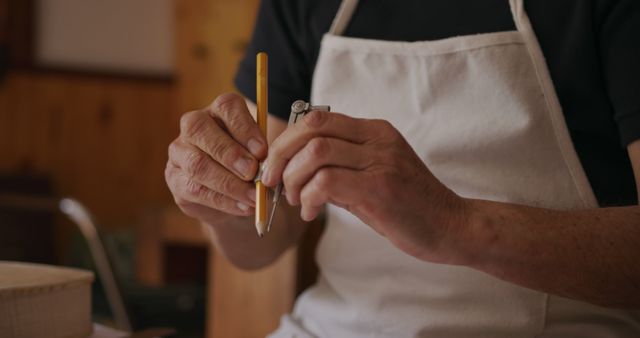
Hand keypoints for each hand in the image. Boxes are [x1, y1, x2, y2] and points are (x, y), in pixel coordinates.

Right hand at [165, 93, 266, 224]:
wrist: (236, 198)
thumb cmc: (251, 166)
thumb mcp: (261, 155)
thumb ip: (261, 154)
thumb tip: (267, 163)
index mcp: (219, 110)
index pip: (227, 107)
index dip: (244, 128)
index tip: (262, 150)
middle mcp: (194, 124)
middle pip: (201, 130)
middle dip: (230, 154)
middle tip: (253, 173)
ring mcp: (179, 151)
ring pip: (197, 164)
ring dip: (229, 183)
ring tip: (253, 196)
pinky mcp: (175, 179)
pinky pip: (196, 190)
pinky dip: (223, 201)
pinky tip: (242, 207)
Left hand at [261, 110, 468, 262]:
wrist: (451, 226)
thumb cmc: (408, 205)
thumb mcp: (374, 175)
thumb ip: (340, 166)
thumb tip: (295, 170)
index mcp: (374, 131)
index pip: (317, 119)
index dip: (287, 140)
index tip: (275, 166)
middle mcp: (377, 139)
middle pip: (311, 128)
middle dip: (281, 155)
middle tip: (272, 182)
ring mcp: (380, 161)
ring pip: (315, 153)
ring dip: (293, 179)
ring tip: (296, 202)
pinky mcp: (379, 188)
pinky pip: (327, 182)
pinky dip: (308, 198)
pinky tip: (311, 213)